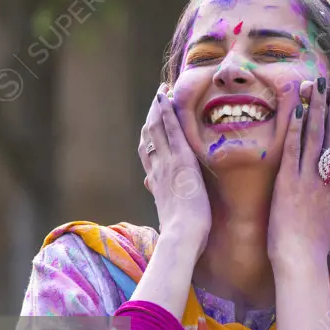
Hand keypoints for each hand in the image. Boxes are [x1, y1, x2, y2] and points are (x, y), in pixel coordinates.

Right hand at [138, 83, 211, 249]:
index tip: (151, 123)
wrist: (181, 237)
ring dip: (158, 109)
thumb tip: (153, 192)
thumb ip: (163, 203)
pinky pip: (171, 130)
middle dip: (152, 117)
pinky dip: (167, 112)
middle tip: (156, 99)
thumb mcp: (169, 216)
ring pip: (157, 129)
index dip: (149, 137)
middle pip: (149, 137)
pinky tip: (166, 97)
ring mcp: (167, 163)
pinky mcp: (180, 160)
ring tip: (161, 92)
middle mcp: (157, 170)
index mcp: (156, 184)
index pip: (148, 154)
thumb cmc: (180, 235)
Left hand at [267, 73, 329, 270]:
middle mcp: (327, 175)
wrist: (299, 256)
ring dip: (317, 106)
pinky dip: (296, 127)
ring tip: (317, 83)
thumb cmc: (323, 242)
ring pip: (315, 134)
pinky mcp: (286, 178)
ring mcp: (307, 175)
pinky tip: (298, 109)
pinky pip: (292, 147)